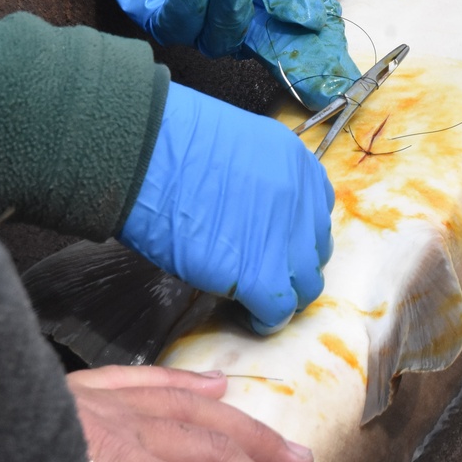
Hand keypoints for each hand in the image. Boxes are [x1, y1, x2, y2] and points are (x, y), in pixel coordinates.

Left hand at [74, 0, 360, 109]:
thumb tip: (306, 20)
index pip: (298, 37)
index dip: (318, 59)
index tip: (338, 74)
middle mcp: (235, 13)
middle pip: (262, 54)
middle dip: (279, 50)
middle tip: (284, 20)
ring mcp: (195, 14)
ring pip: (219, 42)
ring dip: (230, 9)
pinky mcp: (153, 5)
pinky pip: (174, 25)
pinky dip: (192, 2)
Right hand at [119, 81, 333, 332]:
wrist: (145, 153)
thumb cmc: (173, 142)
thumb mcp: (239, 145)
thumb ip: (262, 179)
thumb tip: (253, 210)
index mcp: (298, 165)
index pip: (316, 214)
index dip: (295, 235)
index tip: (272, 244)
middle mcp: (302, 201)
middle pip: (315, 252)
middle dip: (292, 266)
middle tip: (261, 272)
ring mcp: (286, 239)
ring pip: (305, 286)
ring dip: (283, 295)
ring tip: (253, 298)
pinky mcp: (261, 274)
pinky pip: (278, 311)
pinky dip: (264, 319)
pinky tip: (244, 315)